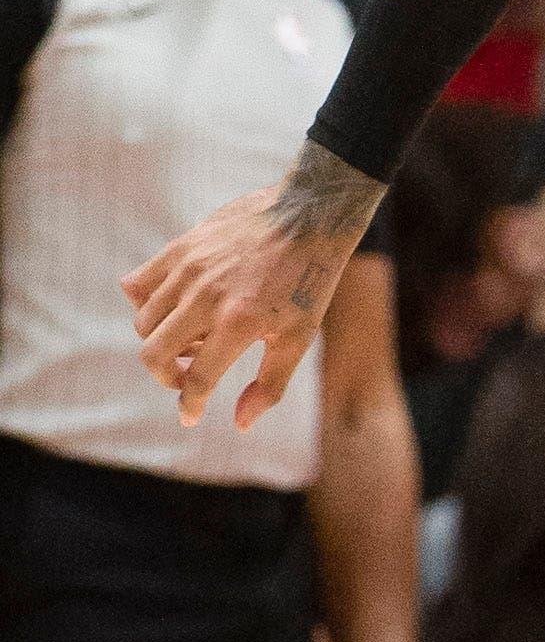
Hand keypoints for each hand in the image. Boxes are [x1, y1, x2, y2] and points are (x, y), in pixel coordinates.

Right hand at [124, 153, 380, 427]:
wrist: (307, 217)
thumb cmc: (309, 283)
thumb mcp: (299, 339)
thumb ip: (270, 386)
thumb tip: (240, 424)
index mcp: (238, 324)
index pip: (196, 379)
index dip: (189, 405)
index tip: (189, 416)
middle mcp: (205, 297)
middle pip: (153, 353)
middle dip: (165, 376)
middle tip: (187, 375)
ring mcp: (188, 269)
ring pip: (144, 321)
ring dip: (161, 341)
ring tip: (194, 337)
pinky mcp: (179, 247)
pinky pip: (137, 284)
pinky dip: (145, 304)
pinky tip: (174, 307)